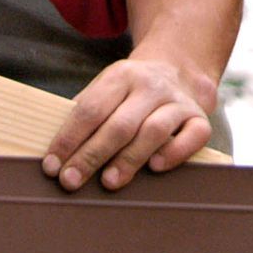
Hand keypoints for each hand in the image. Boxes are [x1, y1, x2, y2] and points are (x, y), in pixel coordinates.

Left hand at [43, 55, 216, 191]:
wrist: (178, 70)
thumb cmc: (130, 93)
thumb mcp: (106, 90)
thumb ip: (84, 116)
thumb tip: (56, 156)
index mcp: (120, 76)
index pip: (90, 109)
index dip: (68, 140)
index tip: (52, 167)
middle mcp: (150, 85)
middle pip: (119, 125)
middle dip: (91, 156)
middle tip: (71, 181)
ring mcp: (177, 101)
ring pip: (153, 131)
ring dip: (129, 159)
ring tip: (109, 182)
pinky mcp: (200, 118)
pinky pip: (192, 136)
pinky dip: (174, 153)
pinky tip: (156, 167)